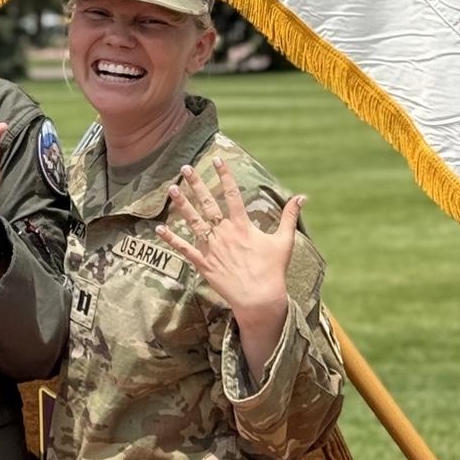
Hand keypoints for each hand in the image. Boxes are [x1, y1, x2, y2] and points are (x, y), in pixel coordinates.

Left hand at [156, 159, 304, 351]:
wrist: (259, 299)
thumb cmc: (273, 270)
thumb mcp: (284, 241)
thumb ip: (289, 217)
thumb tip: (302, 197)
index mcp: (243, 226)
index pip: (233, 194)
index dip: (225, 176)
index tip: (217, 160)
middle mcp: (225, 234)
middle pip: (208, 203)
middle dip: (196, 184)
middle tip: (186, 167)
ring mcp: (212, 248)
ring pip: (193, 222)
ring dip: (182, 205)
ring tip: (172, 189)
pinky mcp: (203, 264)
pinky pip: (184, 249)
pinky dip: (171, 239)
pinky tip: (158, 229)